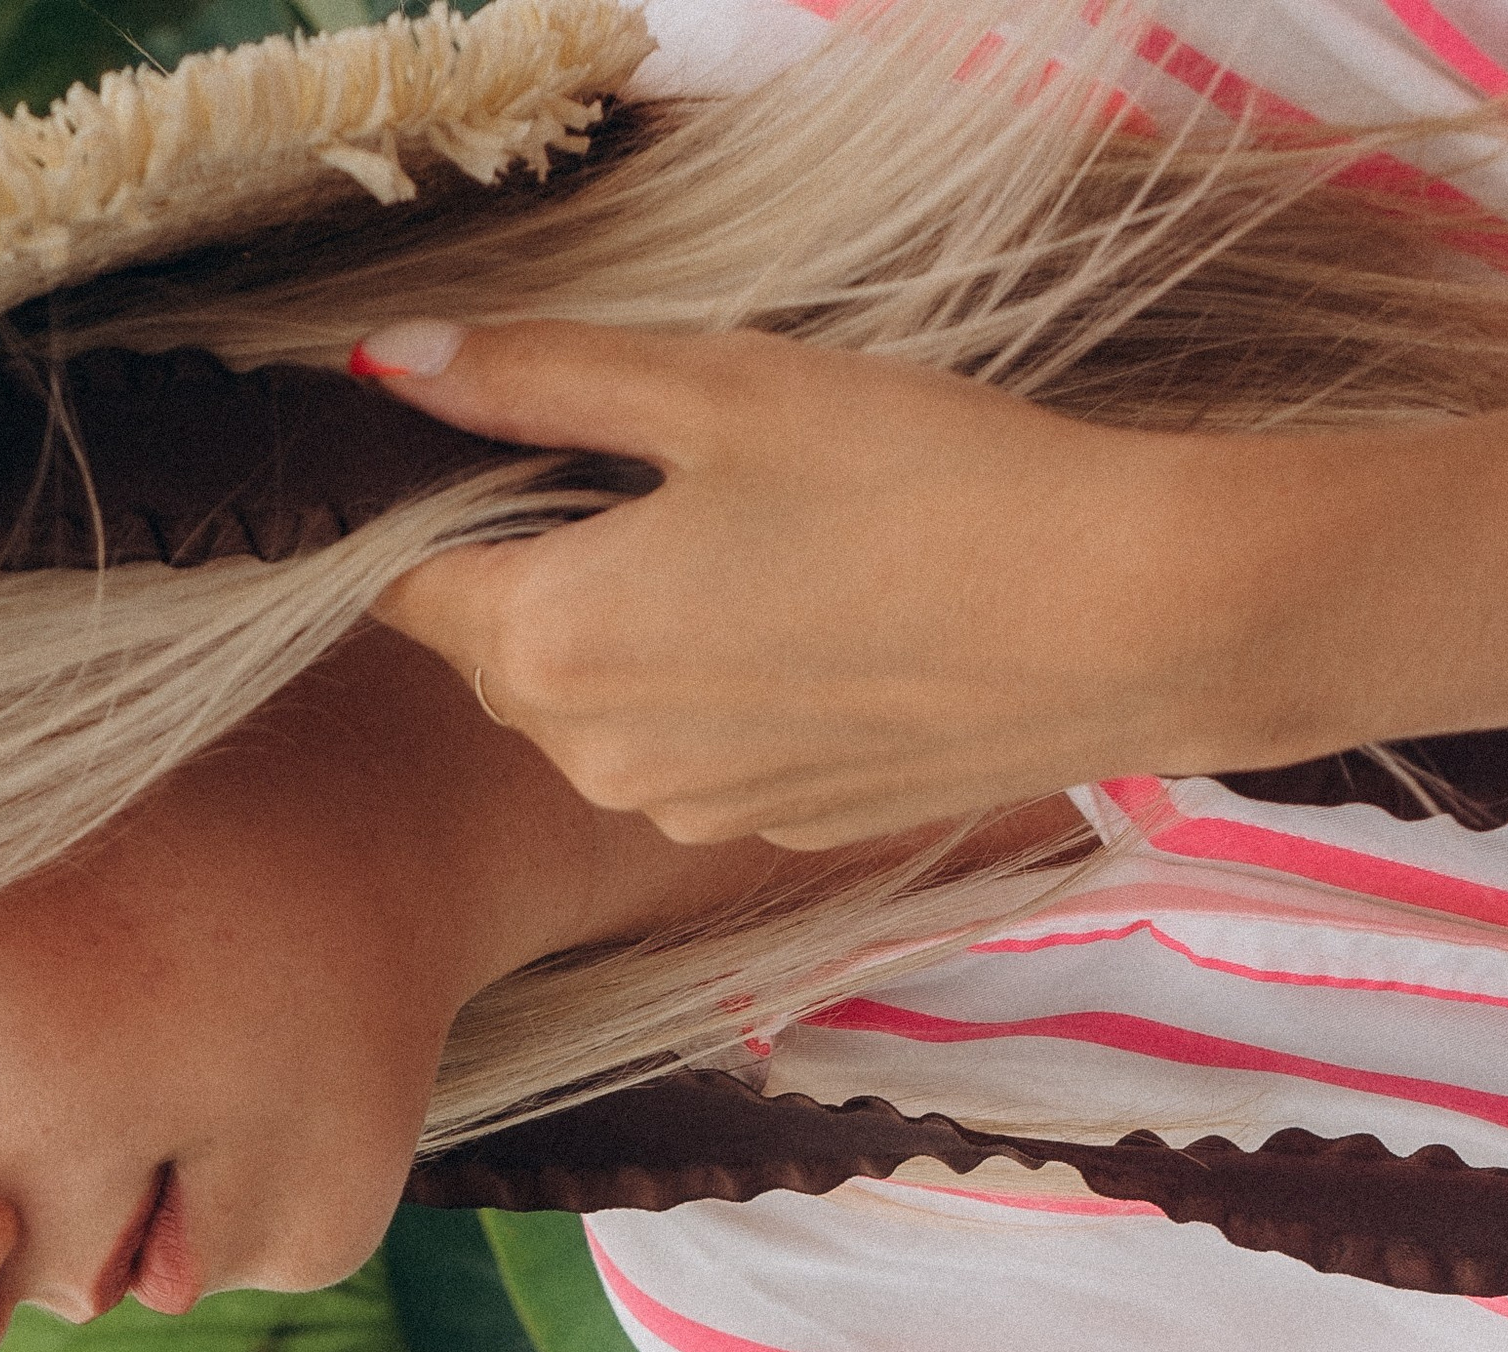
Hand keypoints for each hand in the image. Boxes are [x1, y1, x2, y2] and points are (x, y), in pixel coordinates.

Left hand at [359, 319, 1507, 845]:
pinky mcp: (770, 828)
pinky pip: (694, 748)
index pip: (403, 581)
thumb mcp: (714, 386)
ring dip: (635, 626)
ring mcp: (686, 810)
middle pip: (498, 647)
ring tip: (762, 540)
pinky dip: (722, 685)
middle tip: (662, 464)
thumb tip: (391, 366)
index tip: (500, 438)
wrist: (1116, 624)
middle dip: (539, 560)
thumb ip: (536, 379)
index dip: (431, 500)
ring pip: (597, 705)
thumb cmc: (920, 485)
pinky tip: (818, 617)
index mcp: (550, 644)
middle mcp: (594, 759)